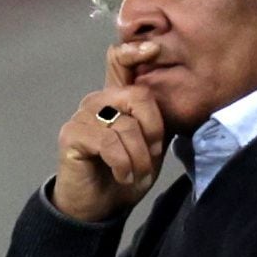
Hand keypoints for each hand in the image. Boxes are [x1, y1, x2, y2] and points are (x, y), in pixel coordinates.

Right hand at [51, 42, 166, 222]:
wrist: (98, 208)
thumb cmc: (124, 175)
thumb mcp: (151, 146)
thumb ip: (161, 121)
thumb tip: (183, 98)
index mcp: (117, 98)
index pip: (120, 60)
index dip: (135, 51)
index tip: (154, 48)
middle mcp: (98, 100)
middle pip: (138, 95)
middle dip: (154, 130)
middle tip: (152, 155)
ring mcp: (83, 116)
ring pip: (127, 124)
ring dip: (140, 156)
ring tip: (136, 173)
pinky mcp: (72, 135)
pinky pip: (109, 142)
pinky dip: (123, 163)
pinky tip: (122, 175)